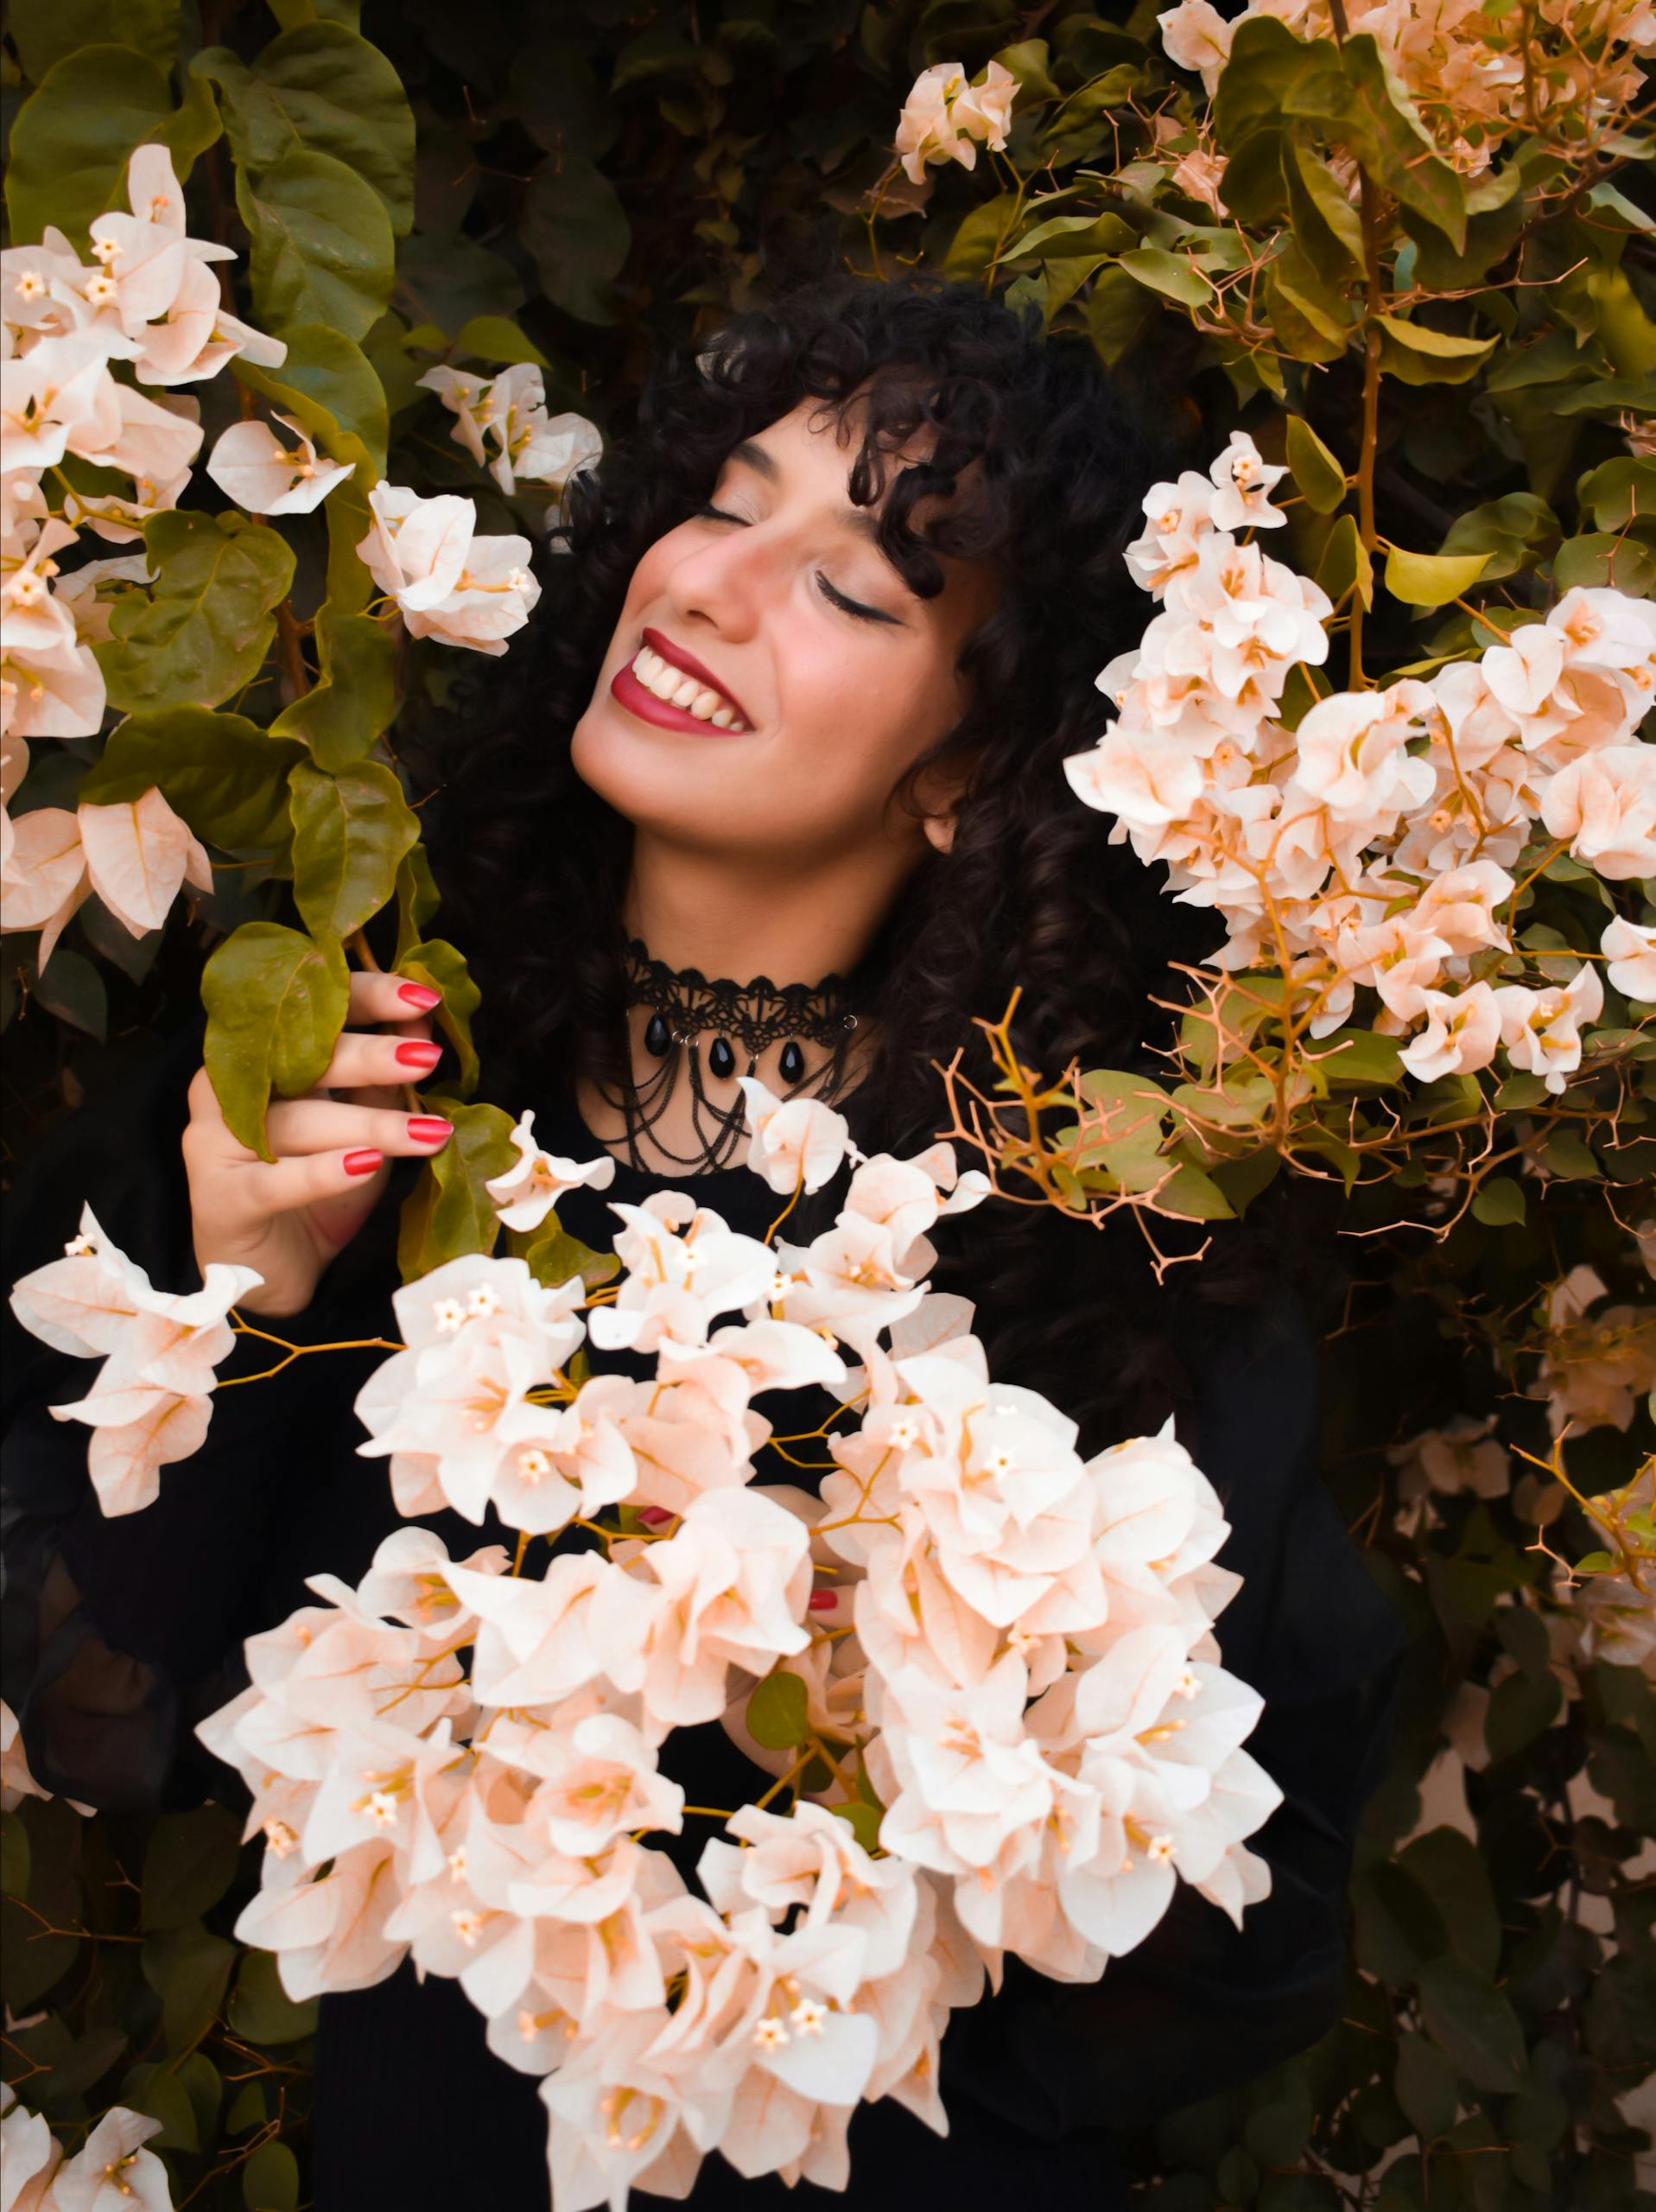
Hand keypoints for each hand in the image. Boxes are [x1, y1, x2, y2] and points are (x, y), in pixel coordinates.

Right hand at [184, 968, 453, 1317]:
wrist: (267, 1272)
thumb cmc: (314, 1188)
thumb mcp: (360, 1127)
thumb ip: (384, 1077)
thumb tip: (424, 1020)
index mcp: (261, 1057)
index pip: (310, 1010)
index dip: (366, 998)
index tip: (424, 997)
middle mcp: (229, 1088)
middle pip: (300, 1060)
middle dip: (370, 1056)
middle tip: (427, 1057)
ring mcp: (216, 1143)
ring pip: (298, 1123)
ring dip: (370, 1125)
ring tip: (429, 1132)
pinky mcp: (220, 1199)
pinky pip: (275, 1181)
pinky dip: (323, 1173)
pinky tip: (366, 1166)